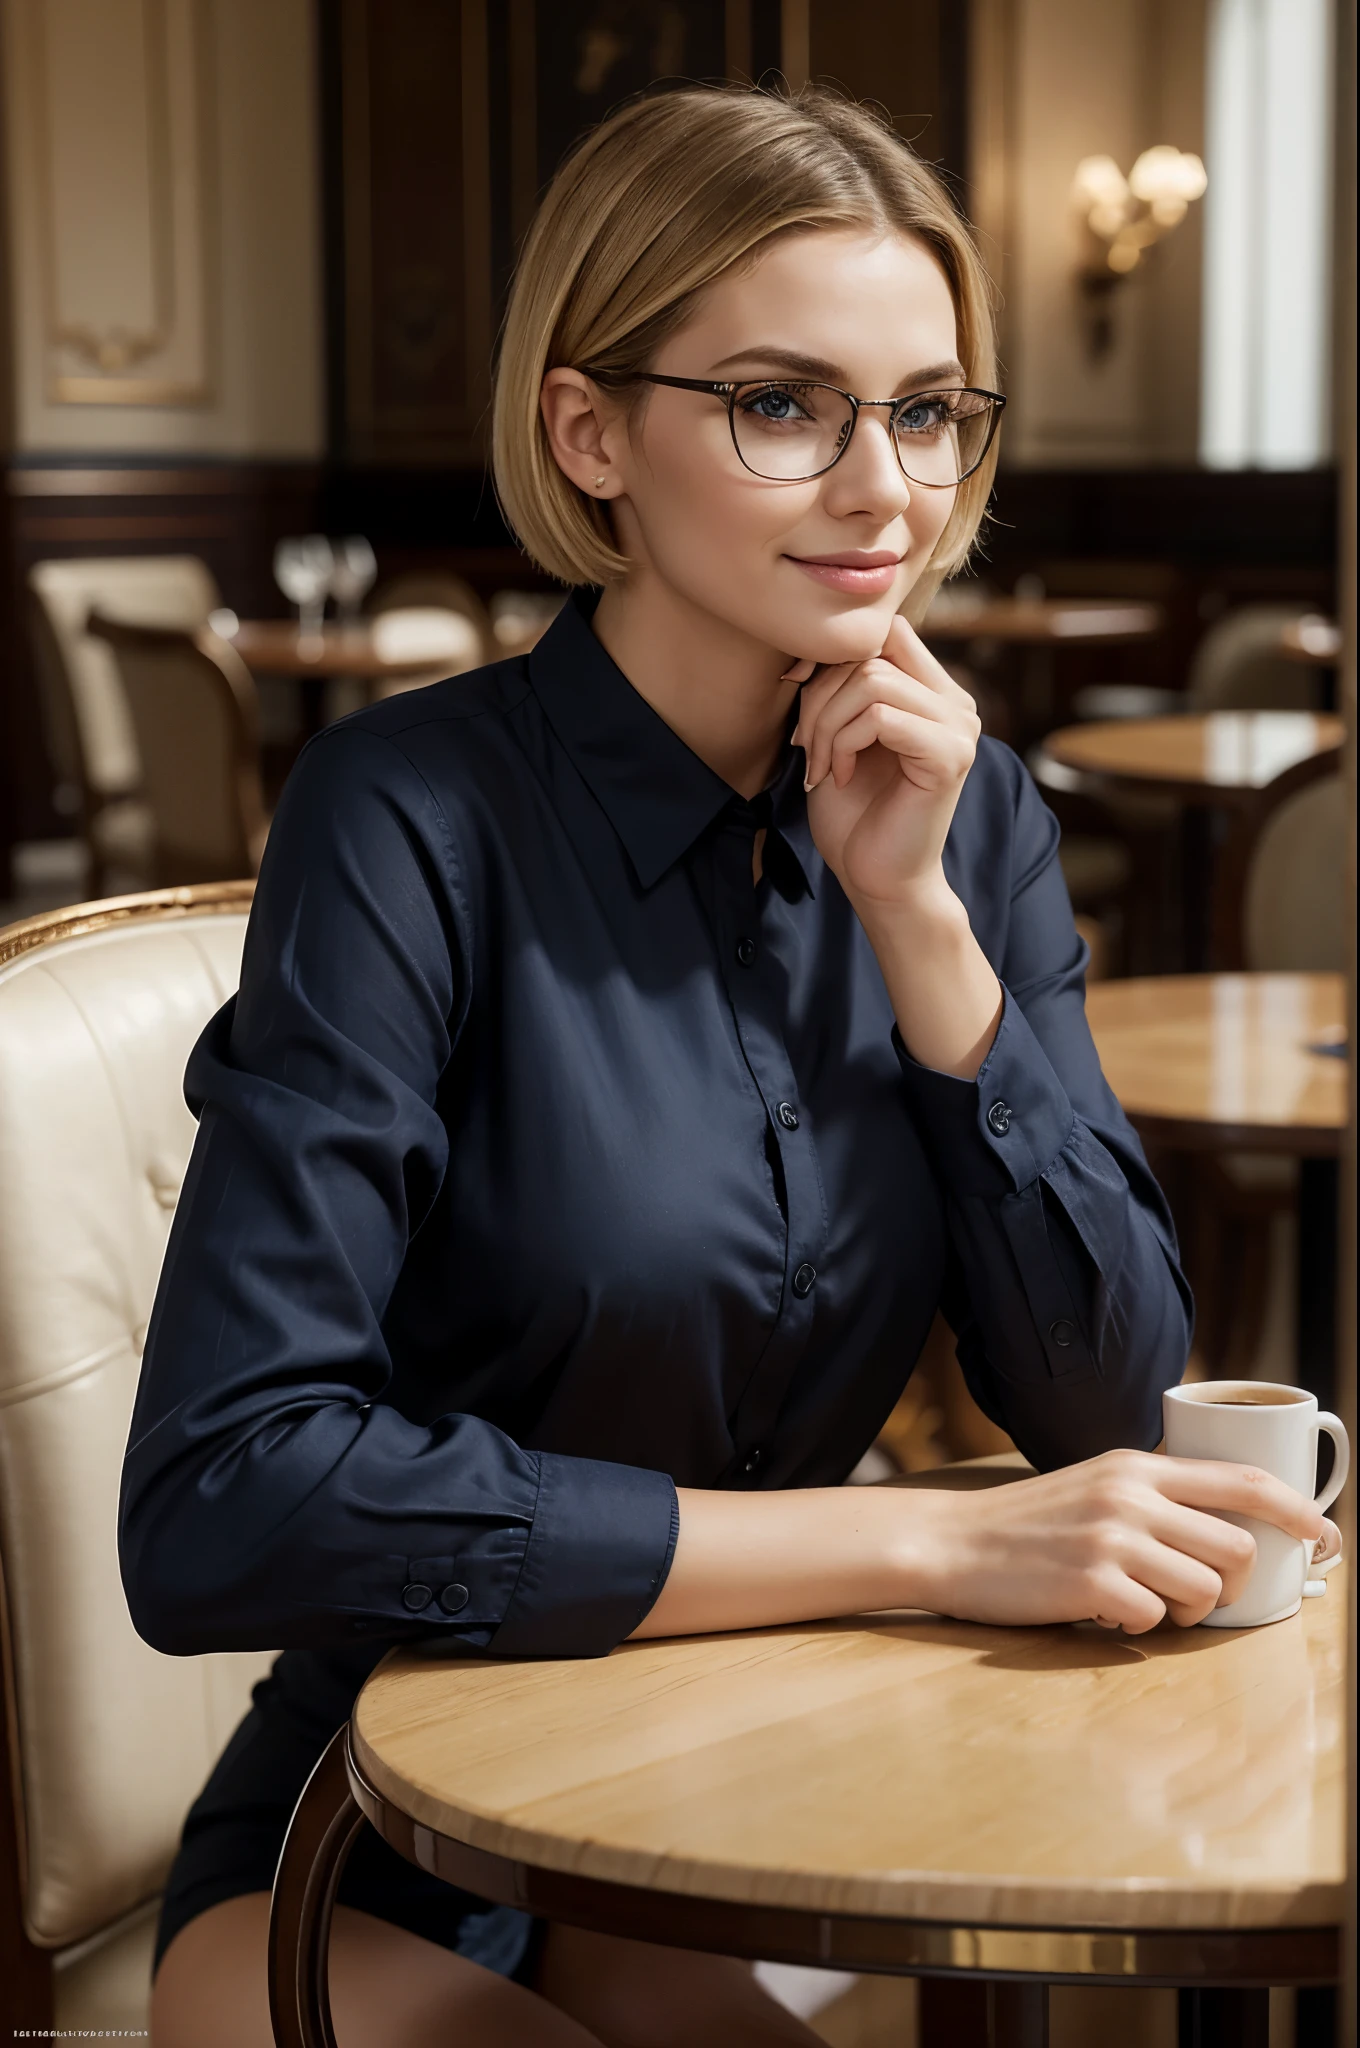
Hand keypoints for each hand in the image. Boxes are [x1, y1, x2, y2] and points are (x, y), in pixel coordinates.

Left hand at [788, 614, 980, 910]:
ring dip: (828, 724)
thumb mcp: (840, 734)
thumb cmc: (855, 813)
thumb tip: (807, 646)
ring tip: (822, 765)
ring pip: (872, 682)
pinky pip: (881, 717)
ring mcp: (959, 728)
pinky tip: (840, 777)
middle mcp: (955, 702)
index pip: (885, 631)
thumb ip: (841, 687)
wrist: (876, 879)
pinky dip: (845, 744)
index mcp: (934, 691)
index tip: (796, 692)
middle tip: (805, 746)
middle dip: (820, 695)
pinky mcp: (950, 755)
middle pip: (872, 652)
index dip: (832, 654)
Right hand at [907, 1449, 1325, 1632]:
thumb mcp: (1094, 1485)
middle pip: (1235, 1546)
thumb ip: (1152, 1495)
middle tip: (1197, 1595)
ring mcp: (1112, 1538)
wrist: (951, 1542)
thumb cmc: (1025, 1523)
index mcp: (1138, 1465)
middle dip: (1231, 1582)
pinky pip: (1154, 1619)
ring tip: (1146, 1605)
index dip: (1297, 1509)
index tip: (1326, 1536)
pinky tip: (1105, 1613)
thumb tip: (1221, 1528)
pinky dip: (1139, 1627)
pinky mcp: (1091, 1582)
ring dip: (1188, 1610)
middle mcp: (1131, 1495)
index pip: (1243, 1479)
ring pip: (1204, 1587)